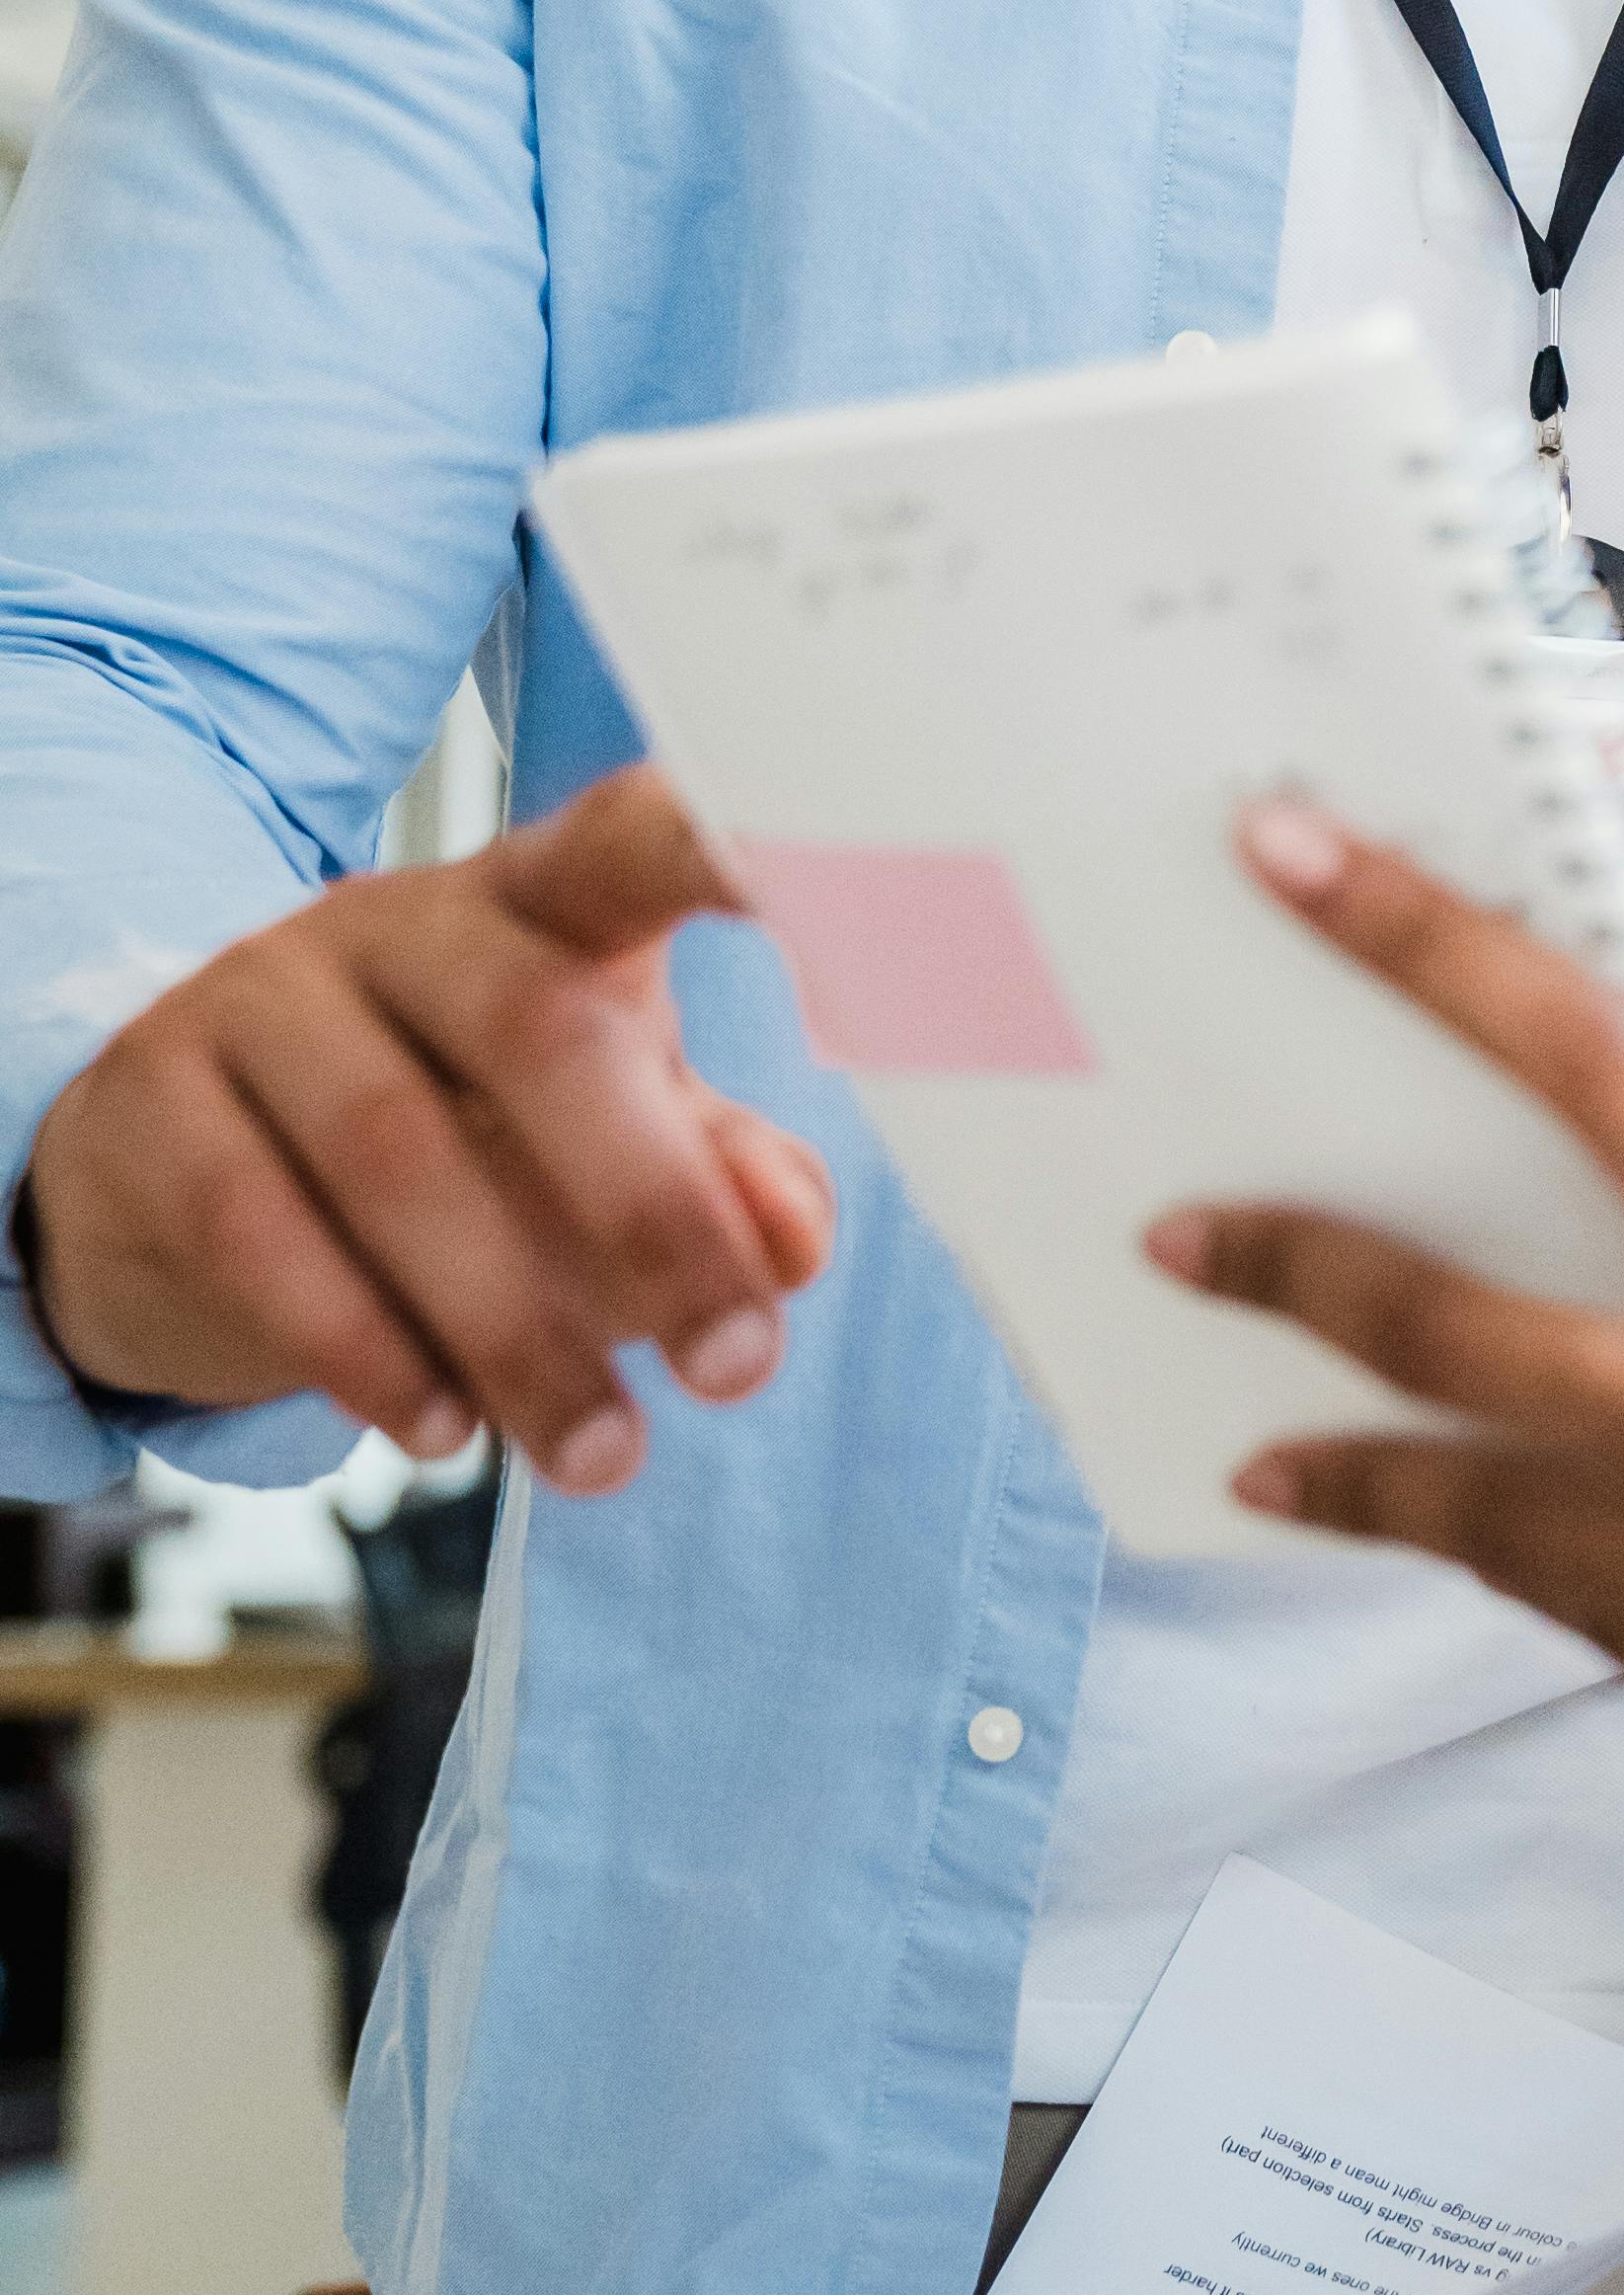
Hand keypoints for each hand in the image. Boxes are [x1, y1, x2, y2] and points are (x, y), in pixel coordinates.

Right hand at [24, 770, 834, 1492]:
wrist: (172, 1175)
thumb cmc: (448, 1135)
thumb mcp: (603, 1145)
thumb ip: (719, 1178)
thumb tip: (795, 1240)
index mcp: (539, 903)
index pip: (632, 841)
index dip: (712, 842)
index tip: (806, 878)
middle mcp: (400, 920)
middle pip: (538, 1029)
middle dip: (651, 1212)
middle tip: (735, 1367)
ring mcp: (260, 994)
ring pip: (398, 1152)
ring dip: (515, 1326)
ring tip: (601, 1453)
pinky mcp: (148, 1099)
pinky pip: (255, 1225)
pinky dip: (362, 1346)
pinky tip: (441, 1427)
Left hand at [1153, 801, 1623, 2032]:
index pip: (1609, 1060)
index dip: (1433, 948)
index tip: (1305, 870)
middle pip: (1478, 1327)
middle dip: (1302, 1259)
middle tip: (1185, 1214)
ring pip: (1488, 1501)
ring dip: (1349, 1445)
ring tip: (1250, 1403)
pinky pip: (1568, 1603)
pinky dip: (1469, 1544)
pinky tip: (1396, 1511)